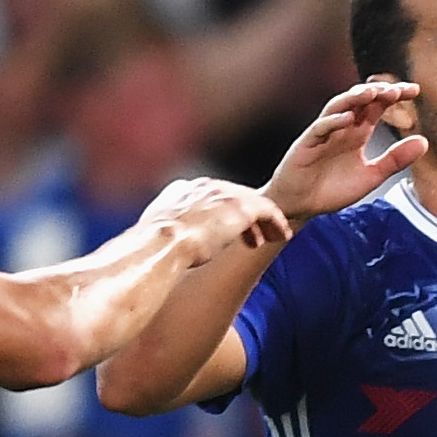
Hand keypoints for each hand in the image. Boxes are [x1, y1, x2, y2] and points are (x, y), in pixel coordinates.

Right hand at [146, 178, 289, 270]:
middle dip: (246, 217)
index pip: (209, 196)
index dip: (222, 214)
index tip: (228, 231)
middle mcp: (203, 186)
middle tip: (257, 236)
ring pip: (253, 202)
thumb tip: (162, 247)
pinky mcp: (240, 206)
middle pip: (233, 196)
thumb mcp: (155, 236)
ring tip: (274, 236)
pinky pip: (268, 209)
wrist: (161, 245)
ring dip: (265, 220)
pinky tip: (282, 235)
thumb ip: (164, 233)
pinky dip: (277, 221)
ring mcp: (222, 194)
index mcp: (181, 191)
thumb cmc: (153, 250)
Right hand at [259, 81, 426, 225]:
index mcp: (357, 133)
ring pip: (338, 107)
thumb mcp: (372, 176)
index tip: (414, 90)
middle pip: (359, 100)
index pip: (377, 106)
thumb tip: (424, 142)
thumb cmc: (332, 189)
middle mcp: (341, 128)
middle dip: (377, 92)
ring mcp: (323, 134)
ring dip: (354, 98)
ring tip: (373, 93)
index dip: (394, 96)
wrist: (301, 207)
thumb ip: (395, 160)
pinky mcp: (306, 145)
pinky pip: (319, 129)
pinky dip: (333, 122)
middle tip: (396, 90)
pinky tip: (348, 118)